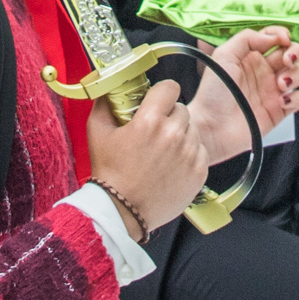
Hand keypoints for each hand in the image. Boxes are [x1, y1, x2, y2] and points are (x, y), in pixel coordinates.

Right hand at [87, 77, 207, 235]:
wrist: (122, 211)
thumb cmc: (110, 173)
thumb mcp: (97, 133)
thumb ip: (104, 104)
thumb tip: (109, 89)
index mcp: (149, 121)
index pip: (170, 88)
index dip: (162, 93)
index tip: (158, 101)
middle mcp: (173, 135)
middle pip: (181, 109)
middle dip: (169, 116)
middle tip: (155, 131)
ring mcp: (189, 154)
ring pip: (192, 129)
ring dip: (180, 135)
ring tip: (163, 150)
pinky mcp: (199, 172)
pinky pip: (201, 151)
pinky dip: (189, 154)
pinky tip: (172, 164)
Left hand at [194, 28, 298, 159]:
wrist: (212, 128)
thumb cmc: (212, 94)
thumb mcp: (223, 55)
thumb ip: (247, 38)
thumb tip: (273, 37)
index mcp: (250, 56)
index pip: (273, 38)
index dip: (282, 35)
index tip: (283, 39)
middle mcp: (263, 71)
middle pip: (291, 53)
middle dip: (295, 52)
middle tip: (287, 60)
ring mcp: (272, 91)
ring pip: (298, 74)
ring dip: (295, 75)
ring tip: (280, 84)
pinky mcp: (279, 110)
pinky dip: (296, 98)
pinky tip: (282, 101)